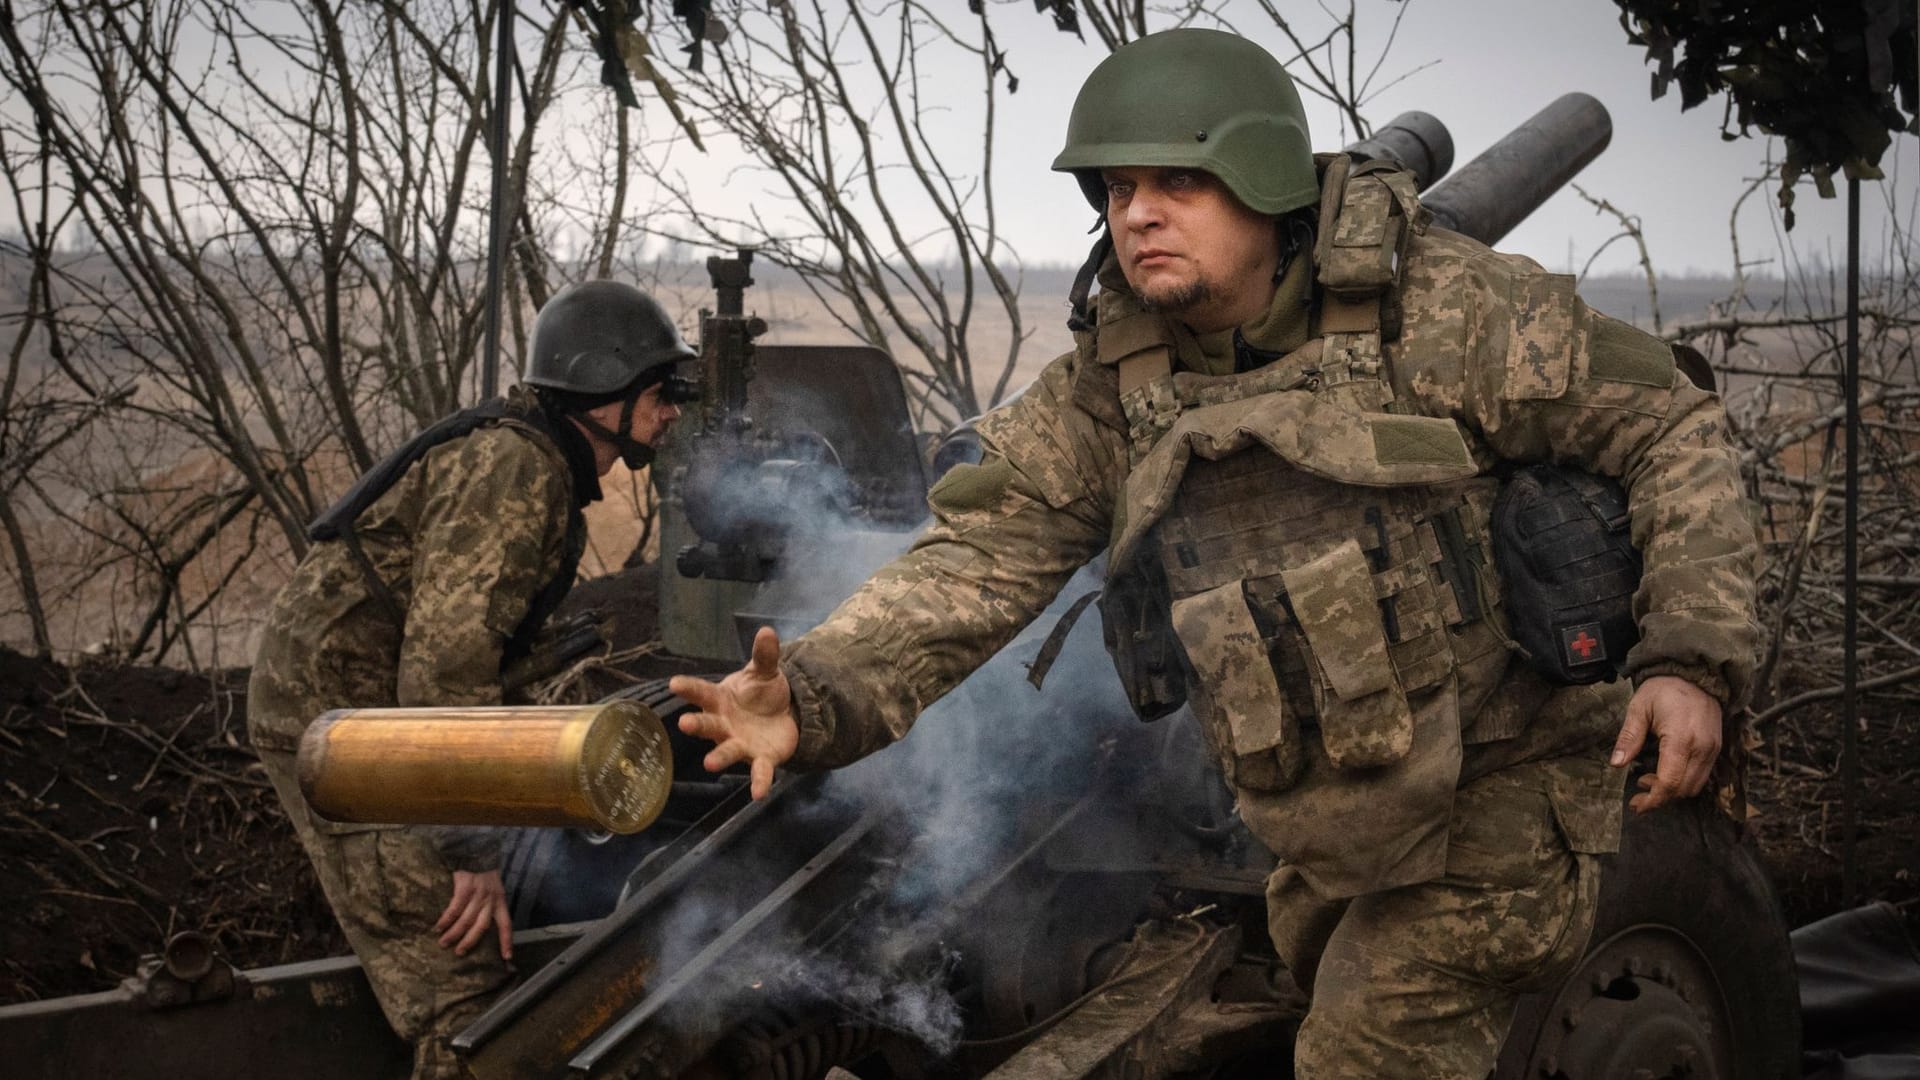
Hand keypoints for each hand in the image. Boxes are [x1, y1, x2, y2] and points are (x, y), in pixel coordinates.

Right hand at [435, 869, 512, 958]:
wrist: (476, 852)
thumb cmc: (483, 873)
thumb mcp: (494, 888)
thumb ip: (490, 904)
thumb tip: (479, 925)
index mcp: (500, 901)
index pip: (507, 925)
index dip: (506, 941)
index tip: (507, 957)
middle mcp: (491, 900)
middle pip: (482, 927)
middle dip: (470, 942)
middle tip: (459, 953)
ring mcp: (478, 895)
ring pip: (466, 920)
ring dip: (454, 934)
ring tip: (444, 943)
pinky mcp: (465, 888)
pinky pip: (454, 909)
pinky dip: (445, 920)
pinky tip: (438, 927)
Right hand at [670, 626, 799, 799]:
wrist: (782, 715)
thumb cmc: (761, 693)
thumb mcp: (764, 671)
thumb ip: (764, 655)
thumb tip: (767, 631)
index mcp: (720, 700)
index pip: (701, 692)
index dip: (688, 688)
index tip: (674, 683)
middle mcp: (724, 724)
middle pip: (707, 725)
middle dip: (696, 725)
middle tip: (684, 723)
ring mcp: (740, 743)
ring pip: (727, 750)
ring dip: (719, 757)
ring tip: (709, 764)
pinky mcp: (761, 758)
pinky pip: (759, 771)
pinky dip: (759, 782)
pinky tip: (759, 794)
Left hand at [1610, 675, 1722, 813]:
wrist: (1696, 674)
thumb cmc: (1664, 689)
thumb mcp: (1639, 708)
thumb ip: (1629, 737)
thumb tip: (1616, 764)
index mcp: (1681, 739)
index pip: (1670, 782)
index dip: (1653, 799)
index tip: (1636, 805)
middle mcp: (1702, 748)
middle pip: (1683, 789)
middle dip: (1660, 797)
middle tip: (1638, 792)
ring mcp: (1713, 749)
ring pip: (1695, 786)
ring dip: (1672, 791)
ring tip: (1647, 780)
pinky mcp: (1717, 748)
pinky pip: (1703, 775)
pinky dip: (1684, 781)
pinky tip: (1665, 772)